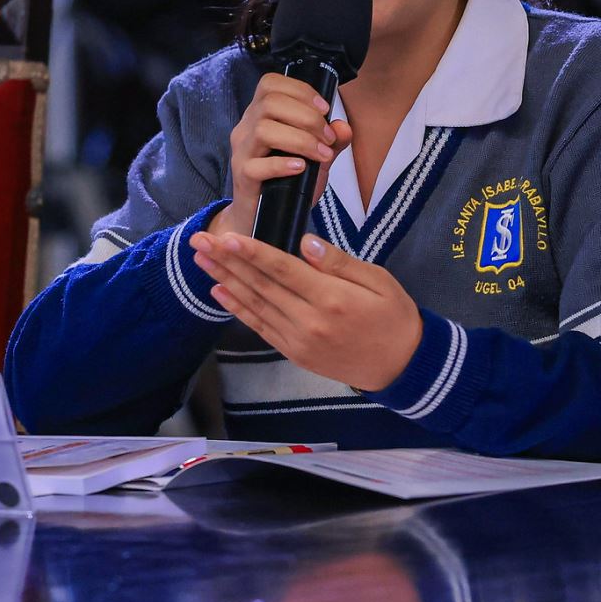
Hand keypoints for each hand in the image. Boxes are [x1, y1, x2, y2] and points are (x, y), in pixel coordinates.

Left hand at [188, 230, 421, 392]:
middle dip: (226, 260)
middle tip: (198, 240)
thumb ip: (338, 262)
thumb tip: (305, 242)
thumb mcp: (378, 280)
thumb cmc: (393, 316)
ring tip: (200, 259)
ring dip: (224, 279)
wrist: (402, 366)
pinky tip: (219, 290)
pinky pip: (260, 327)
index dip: (252, 252)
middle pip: (260, 285)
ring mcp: (299, 341)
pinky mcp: (294, 353)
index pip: (283, 270)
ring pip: (254, 304)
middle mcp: (309, 322)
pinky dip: (237, 308)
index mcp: (332, 299)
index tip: (226, 236)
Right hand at [209, 73, 353, 239]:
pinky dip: (283, 164)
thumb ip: (332, 141)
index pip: (270, 84)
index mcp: (260, 115)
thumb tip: (343, 127)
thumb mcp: (316, 157)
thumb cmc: (288, 181)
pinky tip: (300, 168)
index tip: (325, 109)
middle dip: (307, 117)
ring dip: (300, 139)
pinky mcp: (243, 177)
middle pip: (269, 103)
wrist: (264, 217)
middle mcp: (246, 128)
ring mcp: (242, 152)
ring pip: (263, 130)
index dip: (300, 90)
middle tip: (327, 138)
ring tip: (320, 154)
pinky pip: (258, 165)